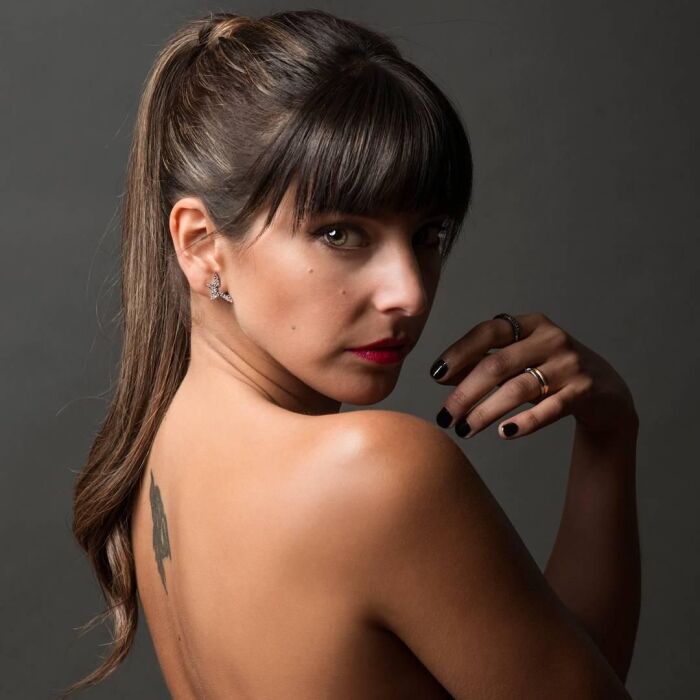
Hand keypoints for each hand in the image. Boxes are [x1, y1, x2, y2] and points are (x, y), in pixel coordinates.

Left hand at [430, 313, 638, 439]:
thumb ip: (483, 364)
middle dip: (466, 393)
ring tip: (464, 430)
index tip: (436, 375)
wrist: (607, 391)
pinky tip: (504, 433)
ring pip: (519, 389)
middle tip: (445, 416)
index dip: (460, 352)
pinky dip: (525, 422)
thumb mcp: (518, 362)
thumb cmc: (550, 372)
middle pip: (498, 365)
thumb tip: (442, 377)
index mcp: (531, 324)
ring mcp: (570, 364)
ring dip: (486, 412)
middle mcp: (551, 339)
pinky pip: (550, 408)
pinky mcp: (585, 391)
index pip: (488, 332)